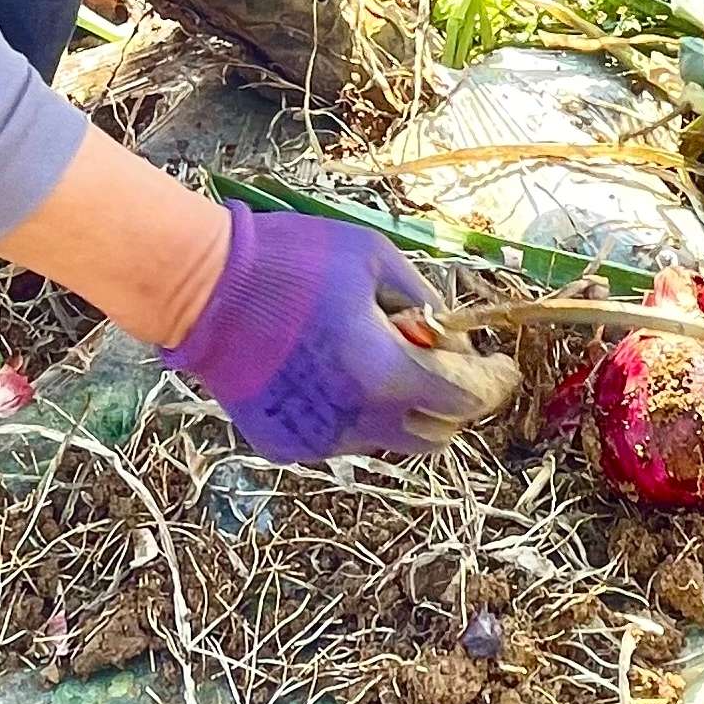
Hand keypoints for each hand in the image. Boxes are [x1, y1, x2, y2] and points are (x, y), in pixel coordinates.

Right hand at [163, 204, 497, 462]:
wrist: (201, 288)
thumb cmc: (288, 260)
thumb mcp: (372, 258)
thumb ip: (422, 300)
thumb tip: (448, 331)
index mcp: (385, 374)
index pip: (466, 401)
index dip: (494, 384)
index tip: (501, 368)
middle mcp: (356, 421)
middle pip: (436, 435)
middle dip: (451, 402)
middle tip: (440, 361)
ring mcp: (318, 440)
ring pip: (387, 440)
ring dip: (398, 407)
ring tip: (369, 354)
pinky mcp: (285, 445)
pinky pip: (340, 438)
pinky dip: (351, 412)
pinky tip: (328, 369)